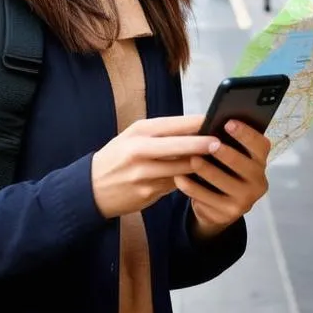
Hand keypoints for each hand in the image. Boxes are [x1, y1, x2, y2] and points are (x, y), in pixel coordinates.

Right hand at [91, 115, 219, 218]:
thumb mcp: (131, 138)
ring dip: (200, 166)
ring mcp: (143, 174)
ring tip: (219, 161)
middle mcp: (139, 151)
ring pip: (180, 169)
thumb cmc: (117, 158)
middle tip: (222, 142)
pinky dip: (188, 181)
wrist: (91, 188)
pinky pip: (174, 186)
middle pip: (178, 146)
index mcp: (138, 132)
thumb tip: (195, 129)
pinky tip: (201, 179)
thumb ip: (160, 134)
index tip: (216, 118)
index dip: (196, 122)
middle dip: (202, 144)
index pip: (172, 124)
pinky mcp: (147, 193)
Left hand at [174, 120, 270, 238]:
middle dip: (226, 153)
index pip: (261, 145)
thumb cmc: (222, 171)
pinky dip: (192, 187)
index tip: (228, 122)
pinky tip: (180, 177)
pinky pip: (207, 198)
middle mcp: (258, 182)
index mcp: (260, 162)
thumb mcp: (229, 158)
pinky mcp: (228, 214)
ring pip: (224, 182)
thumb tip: (209, 125)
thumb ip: (225, 143)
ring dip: (207, 170)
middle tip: (210, 143)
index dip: (246, 133)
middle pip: (244, 165)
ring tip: (192, 159)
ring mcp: (245, 201)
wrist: (217, 207)